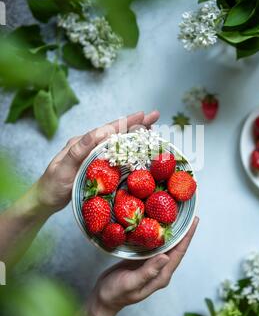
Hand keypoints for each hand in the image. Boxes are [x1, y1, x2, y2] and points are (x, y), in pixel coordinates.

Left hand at [35, 111, 159, 213]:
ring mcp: (93, 155)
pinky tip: (138, 150)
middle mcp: (89, 146)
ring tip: (152, 129)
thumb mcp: (63, 167)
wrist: (45, 199)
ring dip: (134, 135)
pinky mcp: (96, 166)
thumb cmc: (53, 185)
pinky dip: (128, 149)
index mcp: (82, 143)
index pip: (107, 130)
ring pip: (117, 142)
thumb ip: (79, 150)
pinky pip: (115, 155)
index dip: (126, 122)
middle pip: (116, 133)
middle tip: (155, 117)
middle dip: (136, 124)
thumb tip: (98, 132)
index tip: (142, 115)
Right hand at [86, 217, 198, 315]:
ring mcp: (152, 264)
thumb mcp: (131, 283)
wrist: (103, 298)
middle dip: (183, 231)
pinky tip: (157, 224)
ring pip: (166, 245)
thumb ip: (148, 272)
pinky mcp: (143, 260)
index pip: (179, 253)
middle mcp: (160, 269)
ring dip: (172, 232)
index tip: (194, 221)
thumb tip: (166, 257)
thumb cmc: (116, 293)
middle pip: (176, 248)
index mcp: (161, 275)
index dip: (187, 237)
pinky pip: (155, 245)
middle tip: (188, 213)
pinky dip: (158, 234)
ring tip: (176, 216)